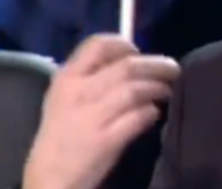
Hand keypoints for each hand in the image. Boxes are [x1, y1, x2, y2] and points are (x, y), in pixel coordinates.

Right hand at [23, 34, 179, 188]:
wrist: (49, 179)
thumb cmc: (61, 134)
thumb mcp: (65, 98)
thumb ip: (92, 77)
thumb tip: (134, 62)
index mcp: (67, 78)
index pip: (98, 44)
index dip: (125, 44)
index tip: (138, 52)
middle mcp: (78, 92)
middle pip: (127, 66)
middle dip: (156, 65)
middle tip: (172, 69)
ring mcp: (91, 117)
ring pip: (135, 90)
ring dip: (157, 88)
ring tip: (166, 91)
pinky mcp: (106, 141)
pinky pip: (138, 118)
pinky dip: (151, 113)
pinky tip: (154, 114)